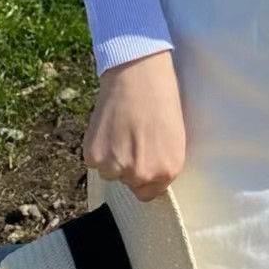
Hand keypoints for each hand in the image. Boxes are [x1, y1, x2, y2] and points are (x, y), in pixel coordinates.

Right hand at [83, 50, 185, 202]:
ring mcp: (117, 168)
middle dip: (128, 165)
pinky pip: (93, 161)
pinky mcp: (95, 157)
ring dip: (111, 156)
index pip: (149, 193)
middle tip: (132, 137)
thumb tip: (149, 174)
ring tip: (121, 129)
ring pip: (109, 172)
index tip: (141, 160)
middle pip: (127, 183)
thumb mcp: (175, 135)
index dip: (144, 176)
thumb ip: (161, 161)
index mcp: (168, 170)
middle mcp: (143, 175)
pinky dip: (97, 147)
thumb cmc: (162, 98)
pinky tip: (109, 126)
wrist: (139, 75)